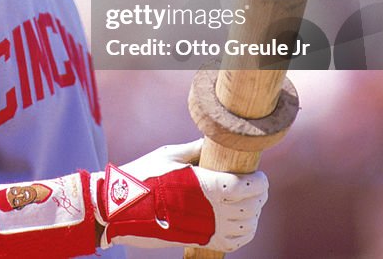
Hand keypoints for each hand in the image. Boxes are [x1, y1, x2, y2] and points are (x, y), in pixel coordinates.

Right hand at [90, 139, 267, 252]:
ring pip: (248, 225)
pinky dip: (243, 232)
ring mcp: (209, 228)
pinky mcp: (203, 241)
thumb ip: (195, 150)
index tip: (257, 174)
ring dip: (252, 213)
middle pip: (253, 206)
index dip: (259, 182)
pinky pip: (235, 241)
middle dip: (258, 194)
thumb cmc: (143, 178)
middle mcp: (213, 210)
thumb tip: (212, 141)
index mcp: (208, 185)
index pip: (249, 187)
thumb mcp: (169, 155)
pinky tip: (239, 221)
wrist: (122, 210)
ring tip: (247, 202)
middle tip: (255, 185)